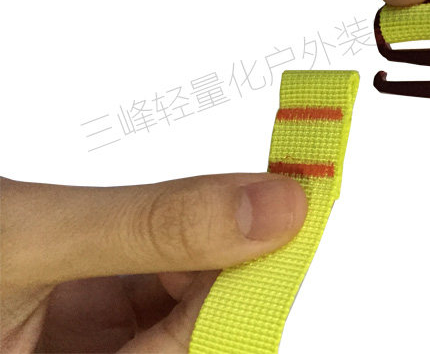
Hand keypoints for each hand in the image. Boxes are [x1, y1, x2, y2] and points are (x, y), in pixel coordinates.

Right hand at [0, 174, 306, 352]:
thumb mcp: (28, 241)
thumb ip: (153, 226)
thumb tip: (275, 204)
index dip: (253, 293)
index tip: (296, 219)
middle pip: (191, 336)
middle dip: (235, 267)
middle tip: (281, 196)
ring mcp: (78, 352)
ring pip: (174, 311)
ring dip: (206, 252)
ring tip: (239, 200)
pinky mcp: (75, 321)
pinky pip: (145, 290)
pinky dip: (171, 247)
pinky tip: (190, 216)